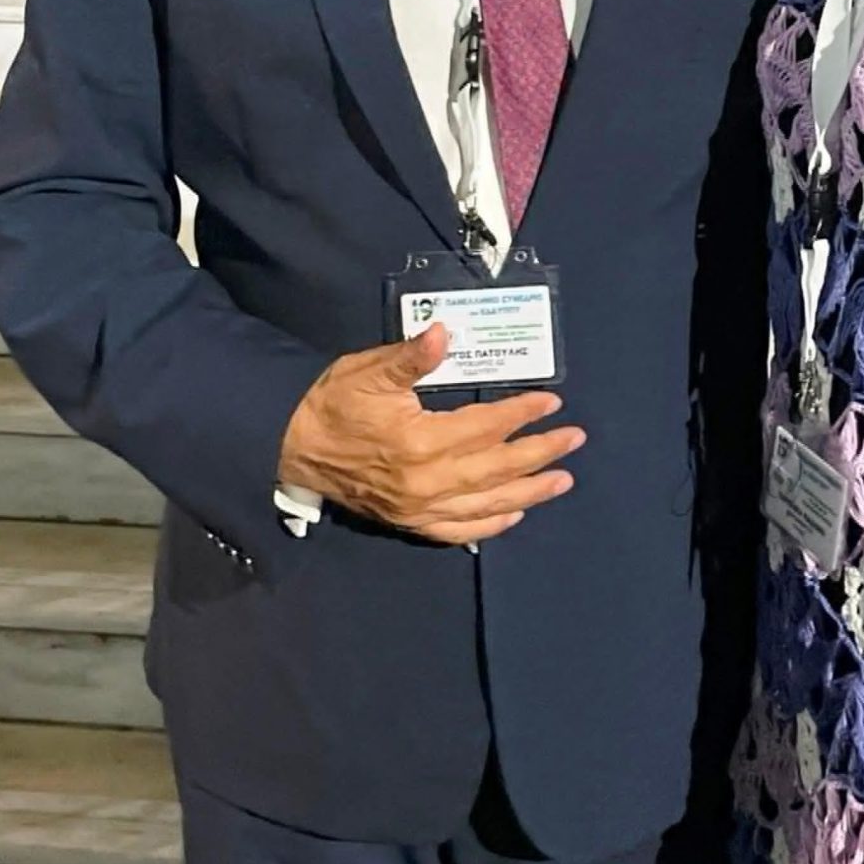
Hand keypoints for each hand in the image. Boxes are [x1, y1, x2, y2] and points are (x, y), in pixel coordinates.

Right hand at [278, 325, 582, 543]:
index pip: (485, 427)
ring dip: (528, 493)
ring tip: (562, 481)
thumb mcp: (369, 371)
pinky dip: (489, 525)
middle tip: (574, 440)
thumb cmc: (332, 403)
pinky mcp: (408, 522)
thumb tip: (443, 333)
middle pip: (496, 469)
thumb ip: (411, 357)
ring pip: (485, 504)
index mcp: (420, 442)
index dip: (520, 414)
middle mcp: (426, 482)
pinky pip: (457, 531)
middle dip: (540, 453)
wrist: (289, 446)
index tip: (551, 402)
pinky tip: (513, 515)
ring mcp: (418, 508)